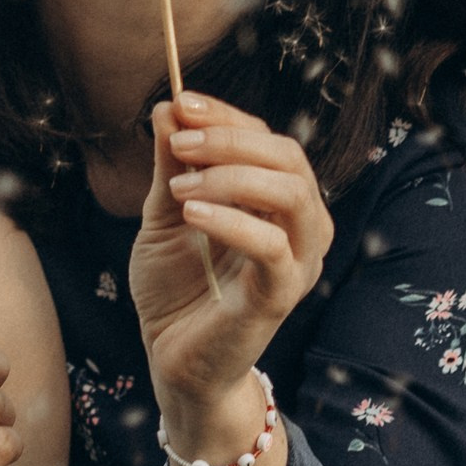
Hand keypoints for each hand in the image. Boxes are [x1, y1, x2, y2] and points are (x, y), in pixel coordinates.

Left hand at [130, 94, 332, 410]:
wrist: (174, 360)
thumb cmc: (176, 289)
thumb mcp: (165, 216)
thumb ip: (171, 167)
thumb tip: (168, 106)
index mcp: (276, 202)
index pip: (267, 140)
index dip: (226, 117)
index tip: (181, 104)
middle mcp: (300, 226)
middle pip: (287, 157)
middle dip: (231, 140)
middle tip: (180, 142)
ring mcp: (297, 261)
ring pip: (292, 194)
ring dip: (234, 175)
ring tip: (182, 186)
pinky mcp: (281, 295)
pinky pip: (271, 247)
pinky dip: (231, 220)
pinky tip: (192, 212)